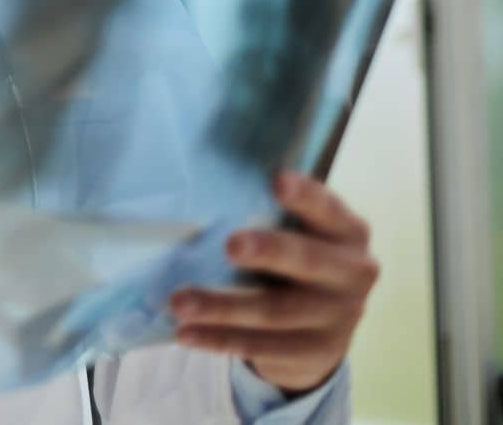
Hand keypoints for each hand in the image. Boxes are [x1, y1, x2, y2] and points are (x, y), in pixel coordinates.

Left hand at [171, 170, 378, 394]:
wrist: (324, 327)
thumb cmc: (296, 258)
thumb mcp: (297, 233)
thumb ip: (268, 213)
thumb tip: (200, 193)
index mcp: (348, 232)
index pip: (328, 209)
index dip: (306, 196)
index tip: (277, 179)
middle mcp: (353, 273)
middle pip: (308, 261)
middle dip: (269, 251)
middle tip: (230, 245)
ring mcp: (339, 317)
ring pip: (275, 311)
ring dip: (222, 307)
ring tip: (178, 302)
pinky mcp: (317, 353)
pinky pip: (262, 348)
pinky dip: (220, 339)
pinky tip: (185, 334)